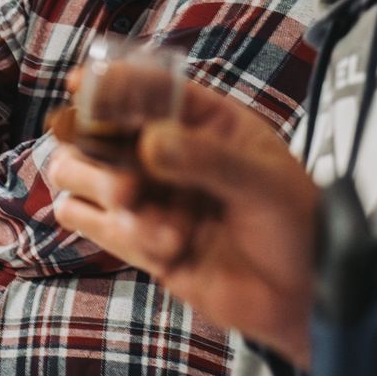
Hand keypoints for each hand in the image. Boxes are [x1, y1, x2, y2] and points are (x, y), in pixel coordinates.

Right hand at [52, 76, 321, 367]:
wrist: (301, 292)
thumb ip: (207, 160)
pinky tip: (169, 251)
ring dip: (102, 194)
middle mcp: (162, 151)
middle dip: (96, 157)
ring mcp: (145, 194)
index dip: (109, 82)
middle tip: (128, 190)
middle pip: (90, 132)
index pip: (144, 88)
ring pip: (76, 176)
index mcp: (200, 120)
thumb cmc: (294, 223)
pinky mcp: (135, 238)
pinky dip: (119, 236)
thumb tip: (149, 144)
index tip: (82, 86)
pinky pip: (91, 224)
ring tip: (155, 225)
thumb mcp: (263, 182)